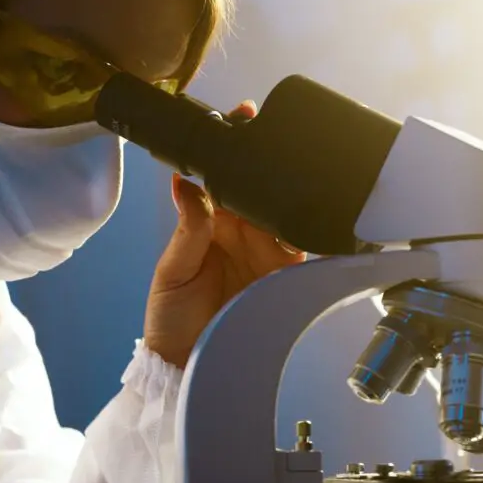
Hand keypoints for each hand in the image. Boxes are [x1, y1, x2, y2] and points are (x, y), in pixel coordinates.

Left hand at [143, 101, 305, 367]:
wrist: (186, 365)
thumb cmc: (170, 319)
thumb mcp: (171, 271)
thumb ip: (187, 228)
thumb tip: (185, 181)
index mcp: (211, 223)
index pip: (226, 178)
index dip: (235, 149)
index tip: (245, 118)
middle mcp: (242, 232)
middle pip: (261, 188)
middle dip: (271, 161)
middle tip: (277, 134)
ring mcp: (266, 252)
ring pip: (285, 211)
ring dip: (290, 191)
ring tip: (295, 170)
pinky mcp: (286, 275)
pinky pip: (304, 246)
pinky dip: (310, 230)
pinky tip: (312, 213)